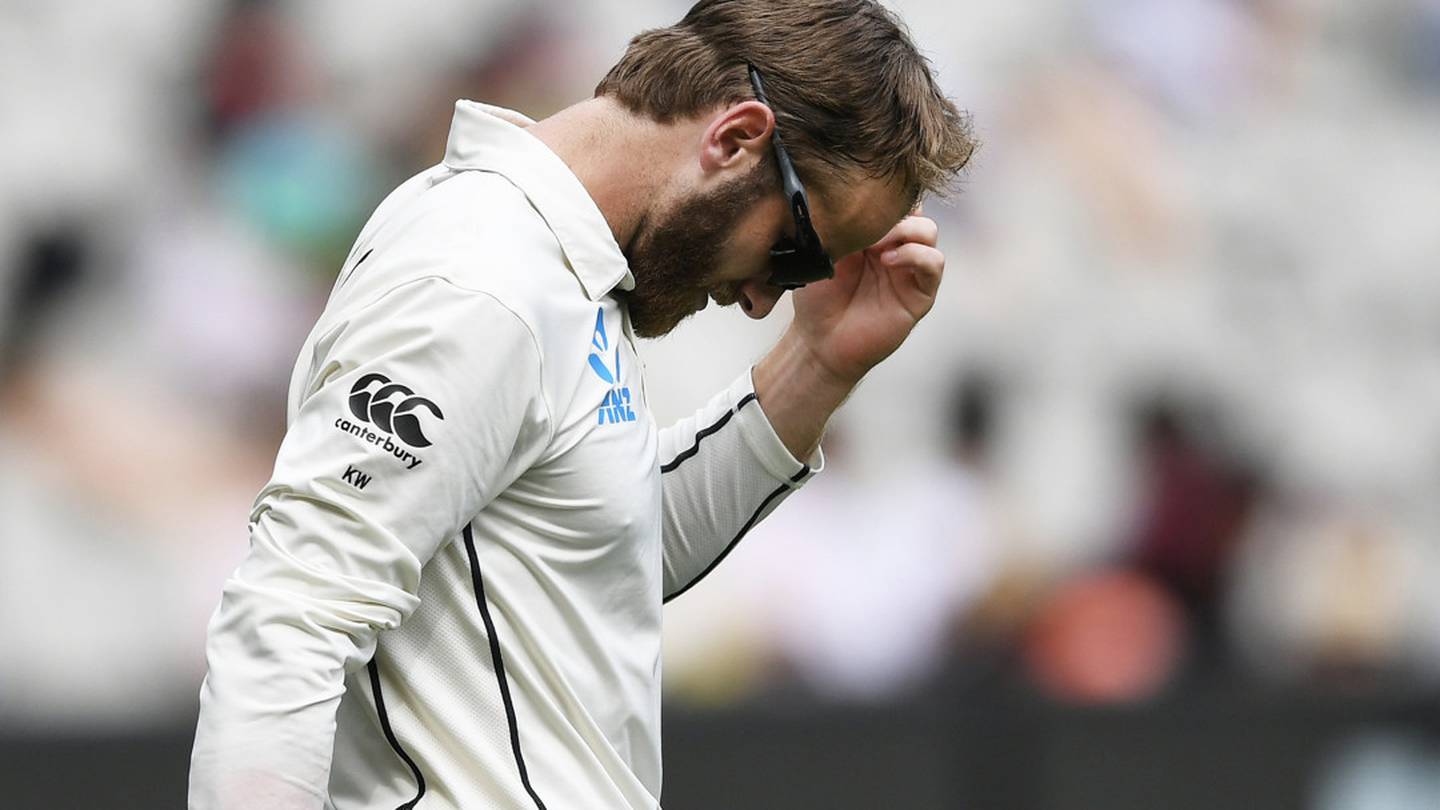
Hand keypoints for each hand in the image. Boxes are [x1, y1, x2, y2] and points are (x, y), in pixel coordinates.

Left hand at [789, 212, 944, 385]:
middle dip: (893, 211)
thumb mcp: (824, 252)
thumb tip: (863, 202)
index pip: (893, 199)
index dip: (883, 195)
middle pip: (915, 208)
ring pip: (928, 230)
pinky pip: (934, 263)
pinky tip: (888, 262)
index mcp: (873, 233)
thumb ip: (846, 226)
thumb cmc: (817, 299)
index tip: (859, 201)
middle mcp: (895, 247)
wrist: (820, 341)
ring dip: (905, 231)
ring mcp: (910, 269)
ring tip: (875, 248)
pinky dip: (916, 255)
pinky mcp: (920, 293)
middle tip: (866, 226)